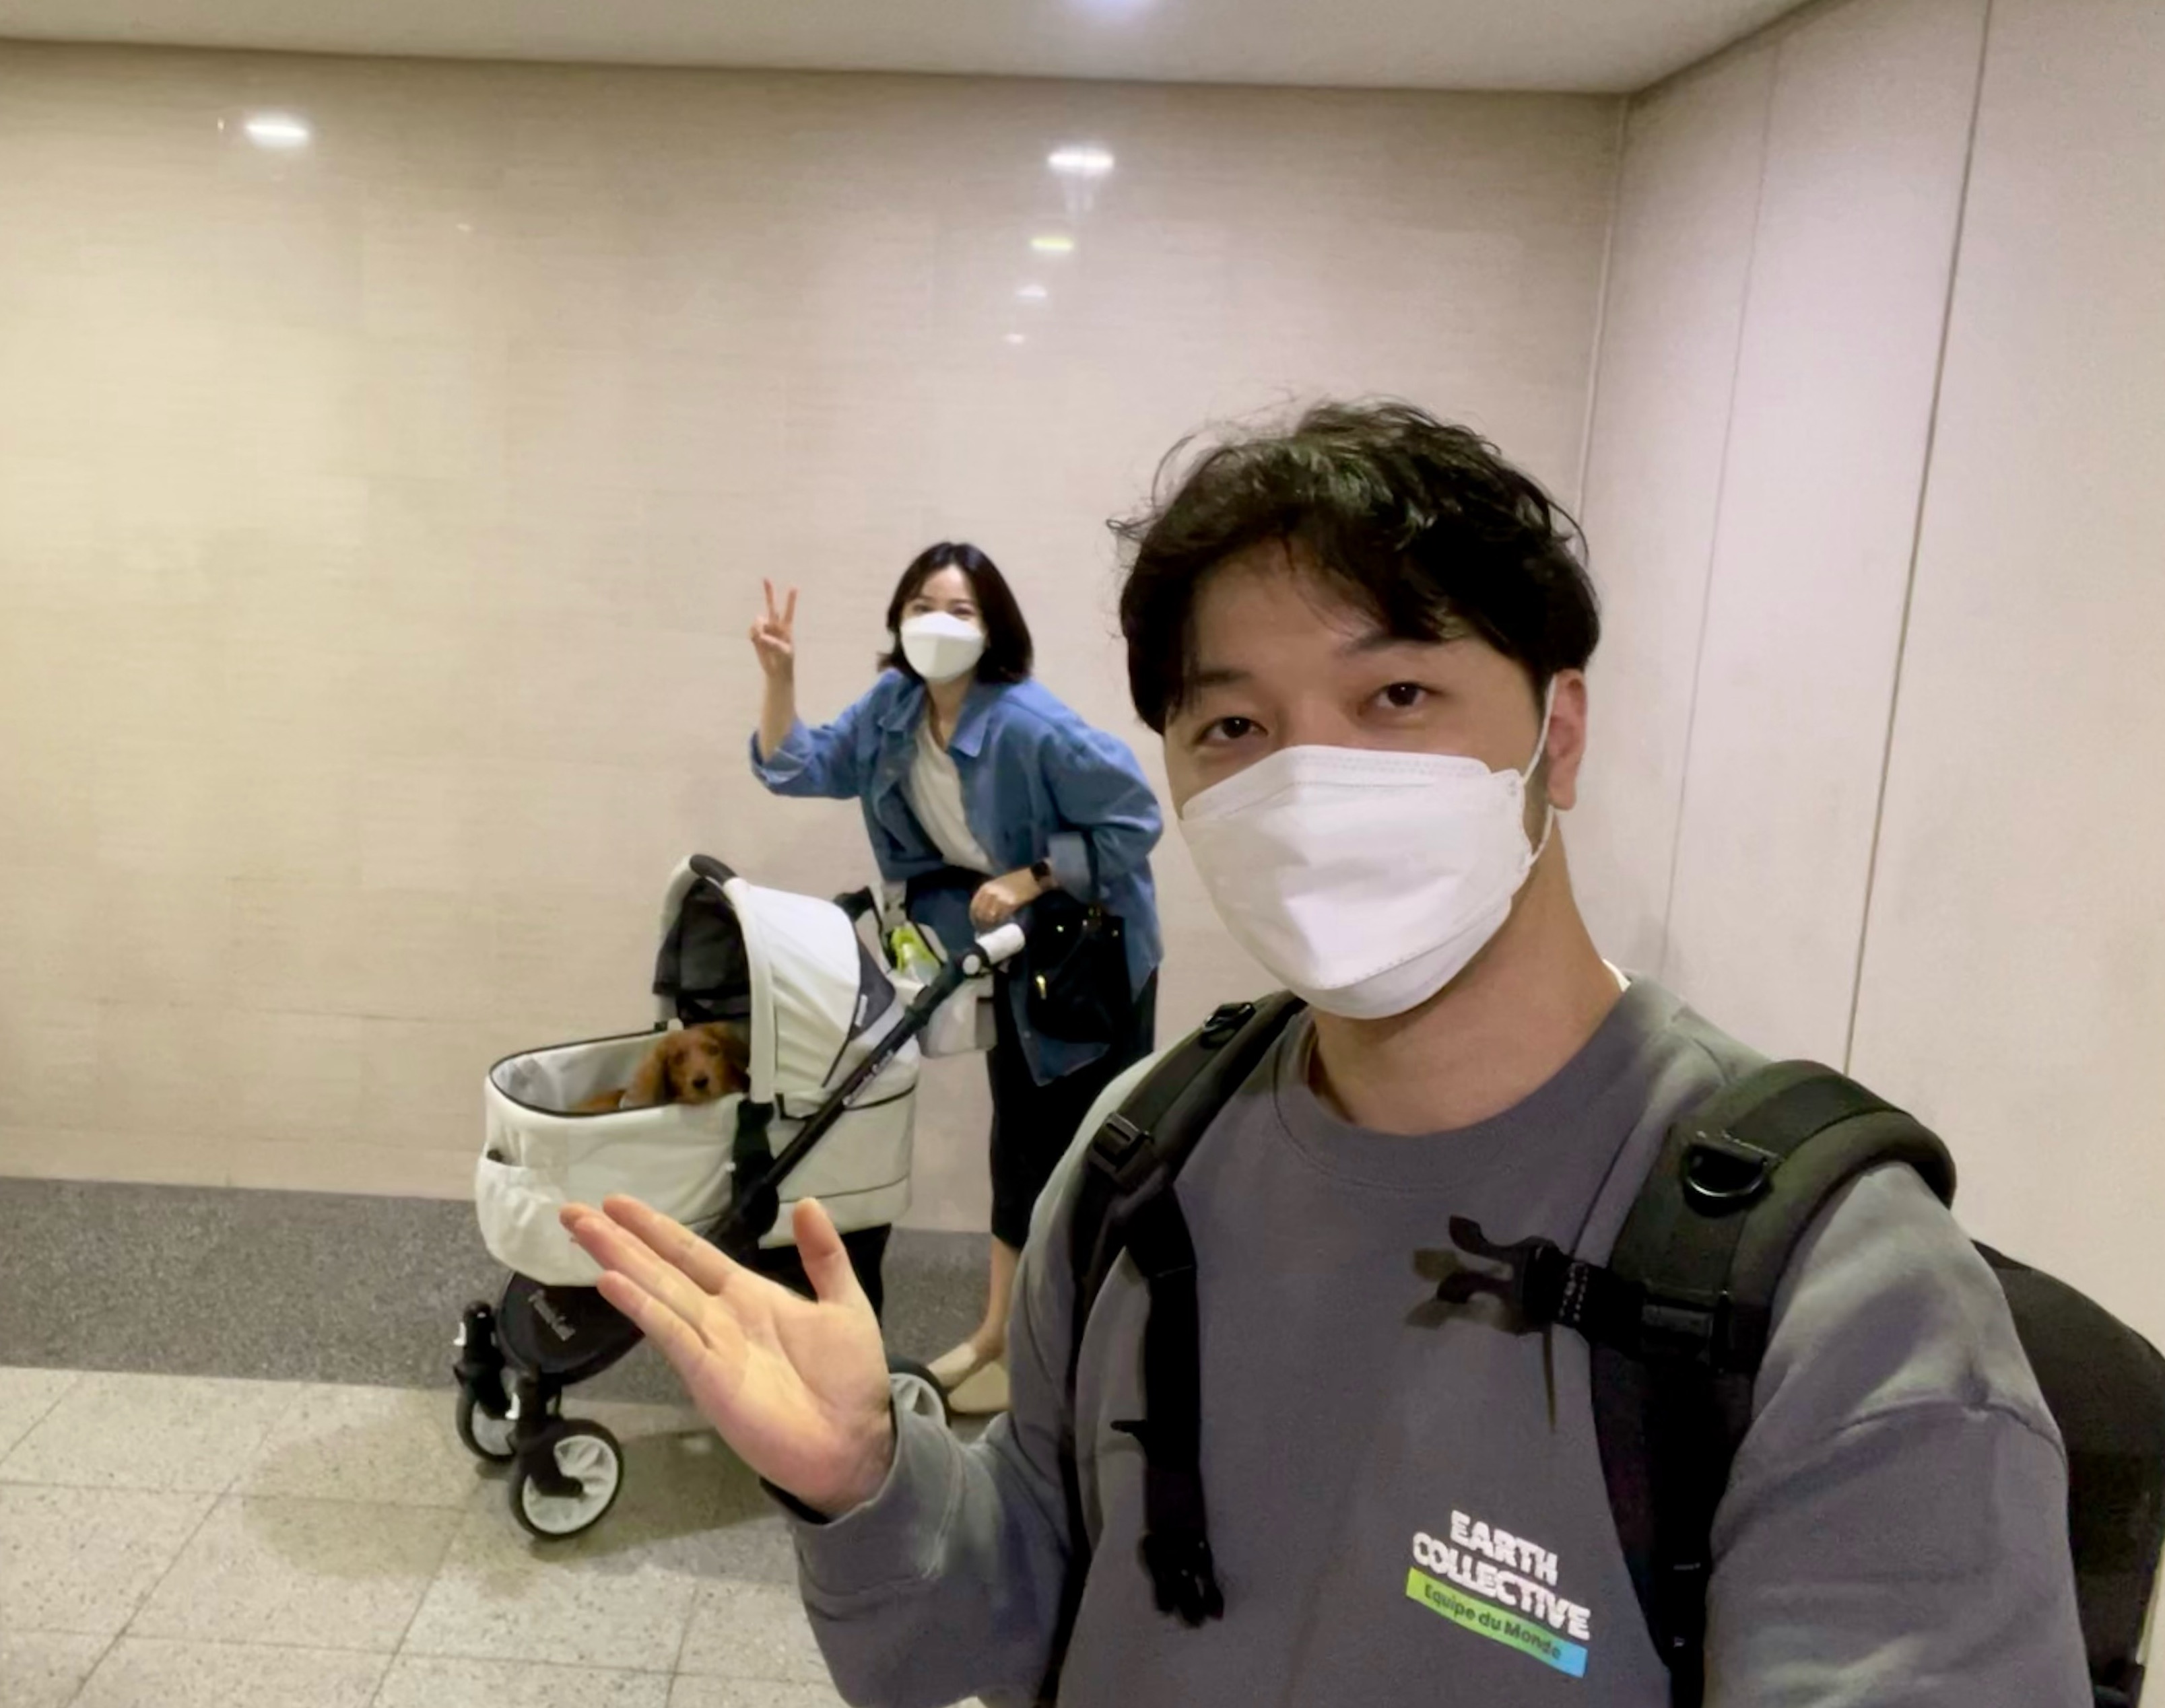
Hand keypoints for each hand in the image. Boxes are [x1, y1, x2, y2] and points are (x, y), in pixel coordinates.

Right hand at [560, 1195, 895, 1516]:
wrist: (855, 1444)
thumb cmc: (850, 1378)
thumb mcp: (844, 1304)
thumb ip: (824, 1256)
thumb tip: (805, 1202)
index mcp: (749, 1295)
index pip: (691, 1252)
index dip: (655, 1228)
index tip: (617, 1202)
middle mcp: (719, 1317)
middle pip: (660, 1269)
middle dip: (619, 1239)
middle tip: (573, 1210)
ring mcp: (708, 1346)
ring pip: (656, 1293)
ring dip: (619, 1261)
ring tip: (582, 1231)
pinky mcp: (708, 1376)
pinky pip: (671, 1334)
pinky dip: (642, 1308)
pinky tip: (612, 1283)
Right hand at [750, 580, 797, 679]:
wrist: (775, 669)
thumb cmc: (785, 660)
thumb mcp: (784, 653)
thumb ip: (775, 644)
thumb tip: (761, 636)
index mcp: (786, 627)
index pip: (789, 611)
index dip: (791, 600)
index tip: (794, 586)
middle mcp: (775, 625)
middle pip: (771, 606)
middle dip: (769, 592)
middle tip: (765, 578)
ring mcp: (765, 629)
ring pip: (758, 621)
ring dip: (758, 628)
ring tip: (762, 640)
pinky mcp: (756, 635)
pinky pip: (751, 630)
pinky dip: (753, 635)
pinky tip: (757, 642)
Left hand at [970, 868, 1043, 927]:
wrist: (1032, 877)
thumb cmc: (1016, 881)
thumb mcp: (998, 885)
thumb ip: (990, 896)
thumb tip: (985, 913)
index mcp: (985, 887)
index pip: (974, 906)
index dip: (974, 918)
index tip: (977, 925)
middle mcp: (990, 892)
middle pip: (981, 913)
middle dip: (981, 924)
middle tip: (986, 931)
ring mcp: (1000, 898)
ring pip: (989, 917)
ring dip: (990, 926)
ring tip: (993, 931)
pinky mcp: (1010, 903)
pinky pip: (1001, 917)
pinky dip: (1000, 923)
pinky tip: (1002, 926)